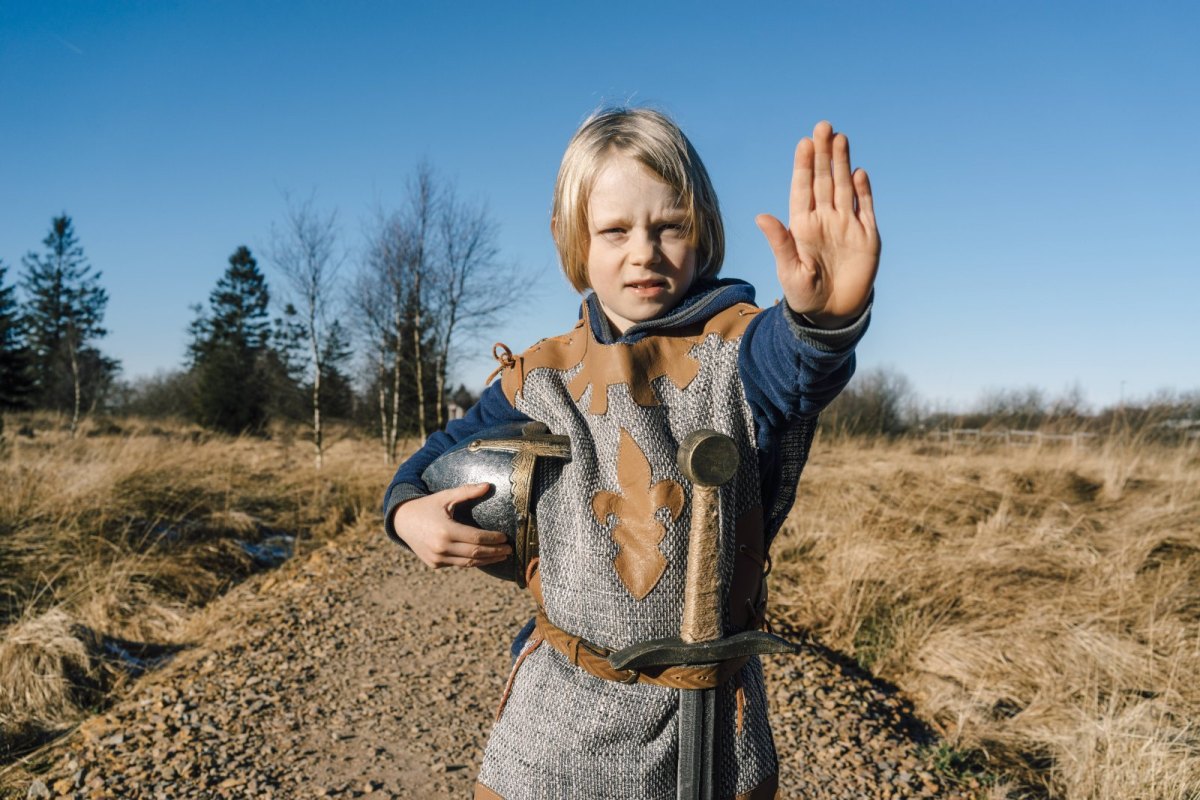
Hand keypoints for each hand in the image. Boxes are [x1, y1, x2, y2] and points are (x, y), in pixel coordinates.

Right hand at [391, 483, 511, 568]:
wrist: (402, 522)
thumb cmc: (427, 506)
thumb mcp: (445, 496)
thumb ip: (467, 492)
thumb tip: (488, 485)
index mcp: (445, 530)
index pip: (477, 538)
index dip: (493, 539)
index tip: (505, 537)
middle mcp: (441, 548)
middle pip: (475, 553)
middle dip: (495, 552)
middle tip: (509, 550)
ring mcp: (437, 558)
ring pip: (468, 563)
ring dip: (487, 560)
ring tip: (501, 556)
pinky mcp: (435, 564)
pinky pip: (458, 564)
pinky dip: (472, 562)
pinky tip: (484, 557)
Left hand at [756, 121, 879, 327]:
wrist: (832, 314)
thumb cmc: (804, 295)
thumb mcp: (790, 270)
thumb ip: (780, 242)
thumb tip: (761, 216)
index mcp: (802, 226)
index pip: (802, 189)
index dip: (803, 166)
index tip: (803, 143)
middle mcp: (824, 220)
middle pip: (824, 181)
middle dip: (823, 154)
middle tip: (823, 126)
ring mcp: (846, 225)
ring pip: (844, 187)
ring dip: (842, 163)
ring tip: (839, 138)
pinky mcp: (867, 236)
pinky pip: (866, 208)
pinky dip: (863, 191)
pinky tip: (859, 172)